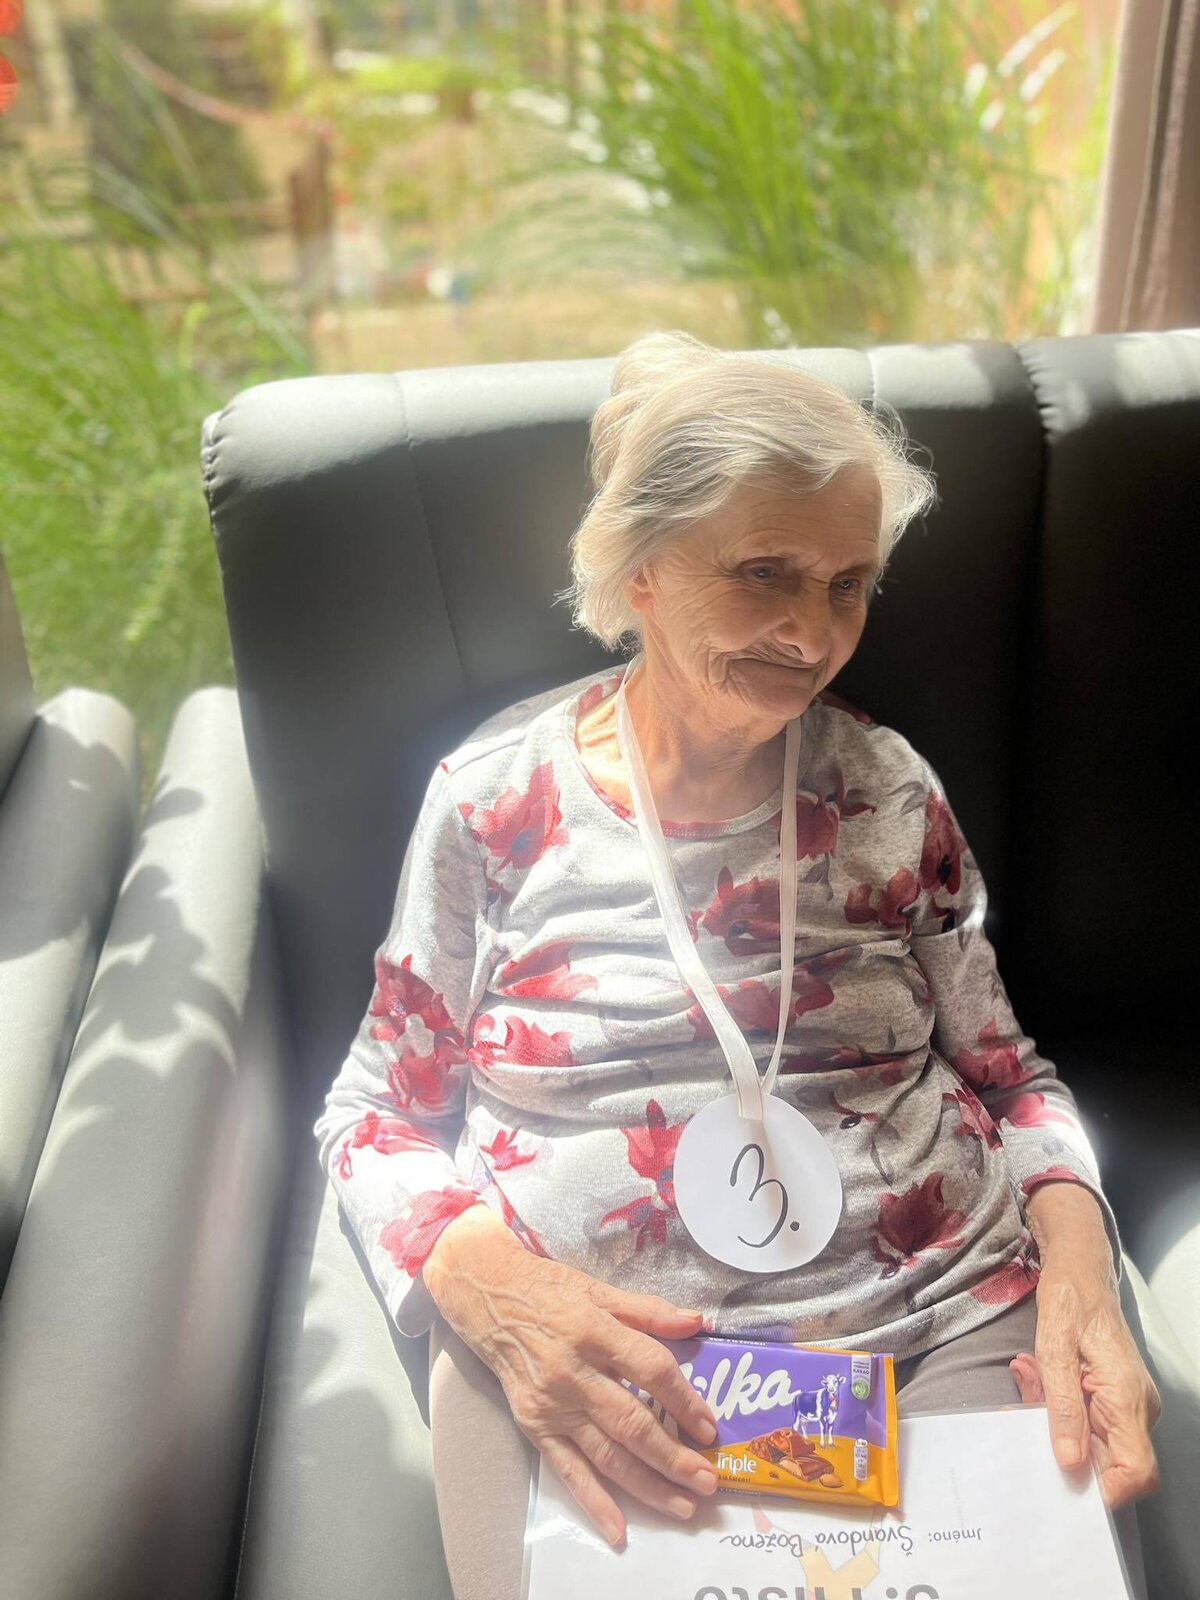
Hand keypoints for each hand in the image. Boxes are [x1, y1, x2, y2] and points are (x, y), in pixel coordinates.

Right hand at [424, 1207, 718, 1546]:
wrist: (487, 1298)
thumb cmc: (547, 1291)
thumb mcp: (598, 1289)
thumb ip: (648, 1310)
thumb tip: (697, 1323)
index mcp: (594, 1331)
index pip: (650, 1370)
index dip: (684, 1400)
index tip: (709, 1427)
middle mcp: (573, 1373)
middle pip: (632, 1423)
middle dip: (674, 1457)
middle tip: (708, 1481)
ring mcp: (552, 1405)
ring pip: (606, 1455)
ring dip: (648, 1486)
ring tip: (684, 1506)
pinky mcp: (533, 1426)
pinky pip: (568, 1470)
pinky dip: (594, 1503)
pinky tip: (618, 1530)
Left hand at [1010, 1253, 1160, 1507]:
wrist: (1080, 1270)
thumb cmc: (1070, 1301)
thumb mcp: (1054, 1350)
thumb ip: (1062, 1407)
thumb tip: (1069, 1463)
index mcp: (1127, 1398)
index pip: (1138, 1470)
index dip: (1107, 1490)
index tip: (1063, 1479)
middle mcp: (1134, 1408)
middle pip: (1107, 1461)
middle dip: (1062, 1447)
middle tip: (1027, 1410)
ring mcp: (1123, 1404)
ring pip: (1089, 1441)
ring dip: (1052, 1422)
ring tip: (1029, 1381)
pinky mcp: (1109, 1398)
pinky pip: (1083, 1420)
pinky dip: (1055, 1408)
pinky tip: (1034, 1378)